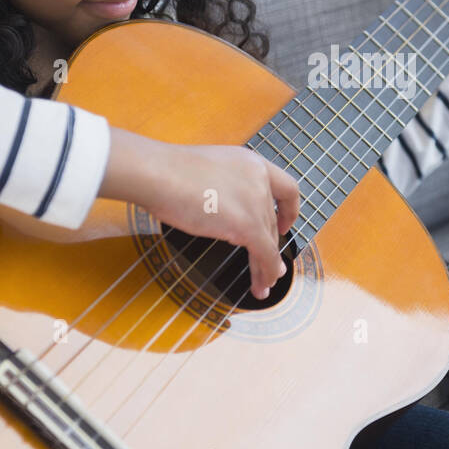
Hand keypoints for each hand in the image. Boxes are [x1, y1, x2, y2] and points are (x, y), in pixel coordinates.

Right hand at [132, 139, 299, 299]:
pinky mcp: (247, 224)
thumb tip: (223, 212)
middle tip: (268, 267)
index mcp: (252, 163)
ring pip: (269, 240)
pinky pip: (265, 255)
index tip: (284, 225)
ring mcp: (255, 202)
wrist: (158, 173)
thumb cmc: (169, 171)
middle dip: (269, 246)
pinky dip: (266, 272)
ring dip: (267, 266)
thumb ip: (225, 189)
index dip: (289, 210)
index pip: (286, 188)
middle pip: (269, 221)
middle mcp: (259, 180)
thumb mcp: (210, 172)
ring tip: (265, 284)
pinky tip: (262, 285)